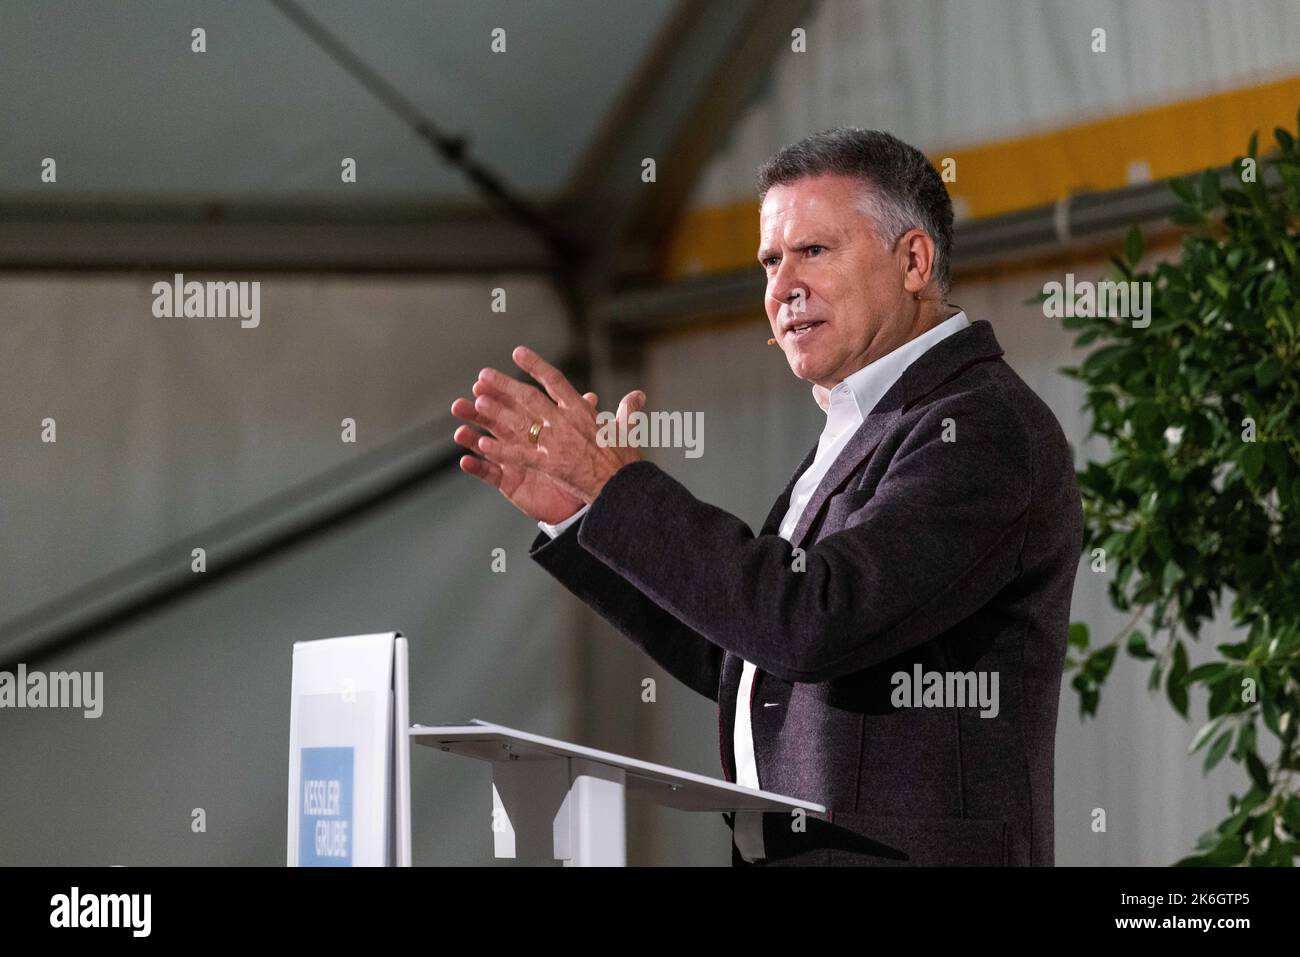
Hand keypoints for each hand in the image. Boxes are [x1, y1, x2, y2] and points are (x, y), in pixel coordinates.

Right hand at [451, 388, 597, 525]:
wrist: (578, 498)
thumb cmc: (578, 465)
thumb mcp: (581, 438)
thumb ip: (581, 416)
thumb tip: (591, 397)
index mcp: (535, 426)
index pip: (515, 405)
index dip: (501, 391)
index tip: (484, 378)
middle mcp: (520, 441)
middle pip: (495, 421)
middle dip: (480, 409)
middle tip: (463, 400)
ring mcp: (512, 461)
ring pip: (486, 445)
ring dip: (471, 437)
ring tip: (459, 429)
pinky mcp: (508, 482)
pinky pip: (490, 474)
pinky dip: (477, 467)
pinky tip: (465, 460)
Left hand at [458, 346, 645, 504]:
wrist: (623, 487)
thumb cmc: (626, 461)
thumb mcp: (629, 430)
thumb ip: (629, 409)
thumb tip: (638, 395)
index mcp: (582, 411)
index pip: (555, 381)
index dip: (535, 365)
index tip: (517, 353)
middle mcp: (565, 423)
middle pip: (529, 398)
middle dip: (504, 385)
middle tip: (483, 375)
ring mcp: (556, 443)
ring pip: (520, 423)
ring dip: (497, 412)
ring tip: (477, 402)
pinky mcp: (550, 465)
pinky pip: (520, 455)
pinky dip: (501, 450)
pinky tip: (483, 443)